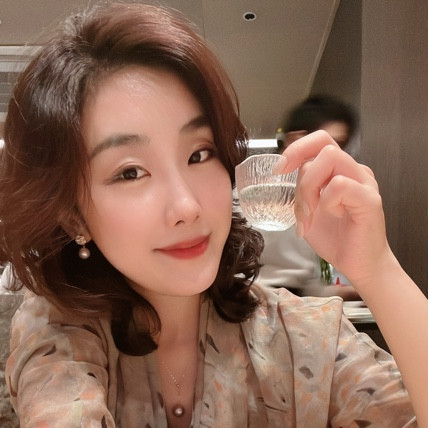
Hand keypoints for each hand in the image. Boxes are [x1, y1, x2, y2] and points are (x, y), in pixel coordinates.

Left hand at [275, 130, 390, 288]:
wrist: (357, 264)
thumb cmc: (336, 239)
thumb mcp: (308, 210)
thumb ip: (300, 190)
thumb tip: (281, 173)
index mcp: (341, 171)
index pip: (320, 140)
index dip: (297, 148)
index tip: (280, 169)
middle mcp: (354, 171)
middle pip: (324, 146)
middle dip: (302, 176)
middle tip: (300, 205)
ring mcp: (364, 182)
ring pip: (331, 158)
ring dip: (310, 188)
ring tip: (310, 215)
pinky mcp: (369, 199)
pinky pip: (340, 185)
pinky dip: (326, 201)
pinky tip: (333, 215)